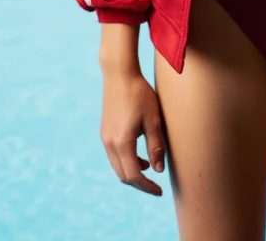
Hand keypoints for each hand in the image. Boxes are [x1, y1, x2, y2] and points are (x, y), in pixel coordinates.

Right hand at [100, 67, 166, 195]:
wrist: (119, 73)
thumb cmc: (140, 93)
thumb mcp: (153, 119)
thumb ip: (156, 146)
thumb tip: (158, 170)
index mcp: (122, 142)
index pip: (134, 176)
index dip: (147, 186)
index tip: (160, 191)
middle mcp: (109, 143)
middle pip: (123, 175)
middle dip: (139, 183)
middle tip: (155, 186)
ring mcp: (105, 137)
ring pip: (117, 166)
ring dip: (132, 172)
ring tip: (150, 169)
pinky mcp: (105, 131)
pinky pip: (114, 155)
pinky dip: (126, 161)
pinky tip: (139, 154)